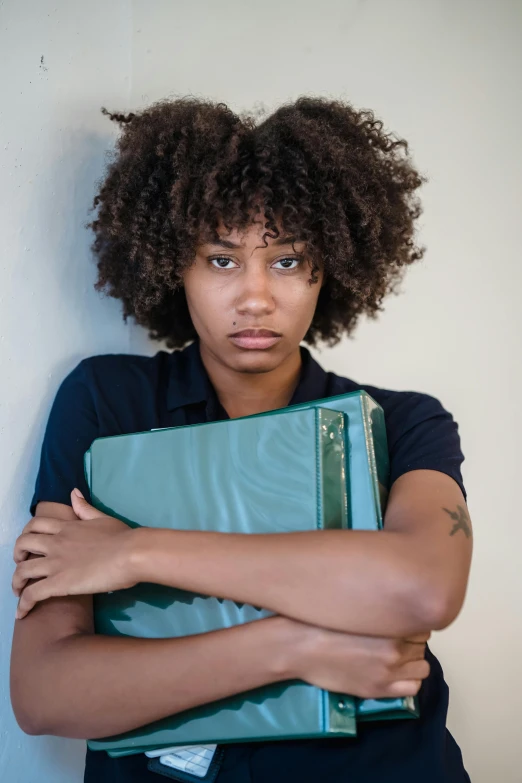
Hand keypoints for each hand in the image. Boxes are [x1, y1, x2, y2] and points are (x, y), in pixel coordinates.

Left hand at [12, 489, 138, 618]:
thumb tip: (73, 492)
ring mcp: (55, 563)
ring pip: (22, 571)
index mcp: (67, 527)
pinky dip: (22, 605)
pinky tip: (22, 613)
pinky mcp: (59, 583)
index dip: (27, 534)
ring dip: (16, 582)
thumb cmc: (123, 536)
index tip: (30, 545)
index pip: (35, 525)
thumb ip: (85, 508)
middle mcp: (56, 543)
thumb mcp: (102, 518)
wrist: (132, 553)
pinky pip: (31, 594)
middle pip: (23, 544)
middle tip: (23, 565)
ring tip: (19, 592)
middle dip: (17, 555)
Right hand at [288, 619, 429, 698]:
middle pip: (422, 644)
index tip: (398, 622)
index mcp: (391, 622)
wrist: (298, 646)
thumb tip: (397, 606)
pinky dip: (408, 680)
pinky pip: (413, 687)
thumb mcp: (355, 605)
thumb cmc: (320, 620)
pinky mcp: (378, 690)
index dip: (410, 622)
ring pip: (422, 666)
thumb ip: (380, 608)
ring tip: (394, 655)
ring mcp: (388, 671)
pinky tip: (394, 672)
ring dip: (412, 660)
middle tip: (392, 637)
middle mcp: (395, 648)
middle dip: (411, 639)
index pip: (421, 623)